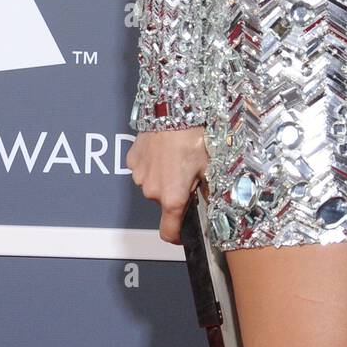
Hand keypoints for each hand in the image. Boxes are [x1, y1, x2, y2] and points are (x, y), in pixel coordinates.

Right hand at [126, 126, 209, 244]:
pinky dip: (153, 165)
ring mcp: (140, 176)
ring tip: (177, 157)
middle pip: (164, 203)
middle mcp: (152, 191)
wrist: (172, 110)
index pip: (169, 232)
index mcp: (172, 197)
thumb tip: (213, 203)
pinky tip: (164, 150)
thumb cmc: (192, 137)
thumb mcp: (209, 165)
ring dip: (164, 178)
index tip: (184, 233)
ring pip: (154, 185)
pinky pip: (144, 170)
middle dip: (176, 194)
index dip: (178, 236)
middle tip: (190, 174)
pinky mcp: (132, 161)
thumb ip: (209, 190)